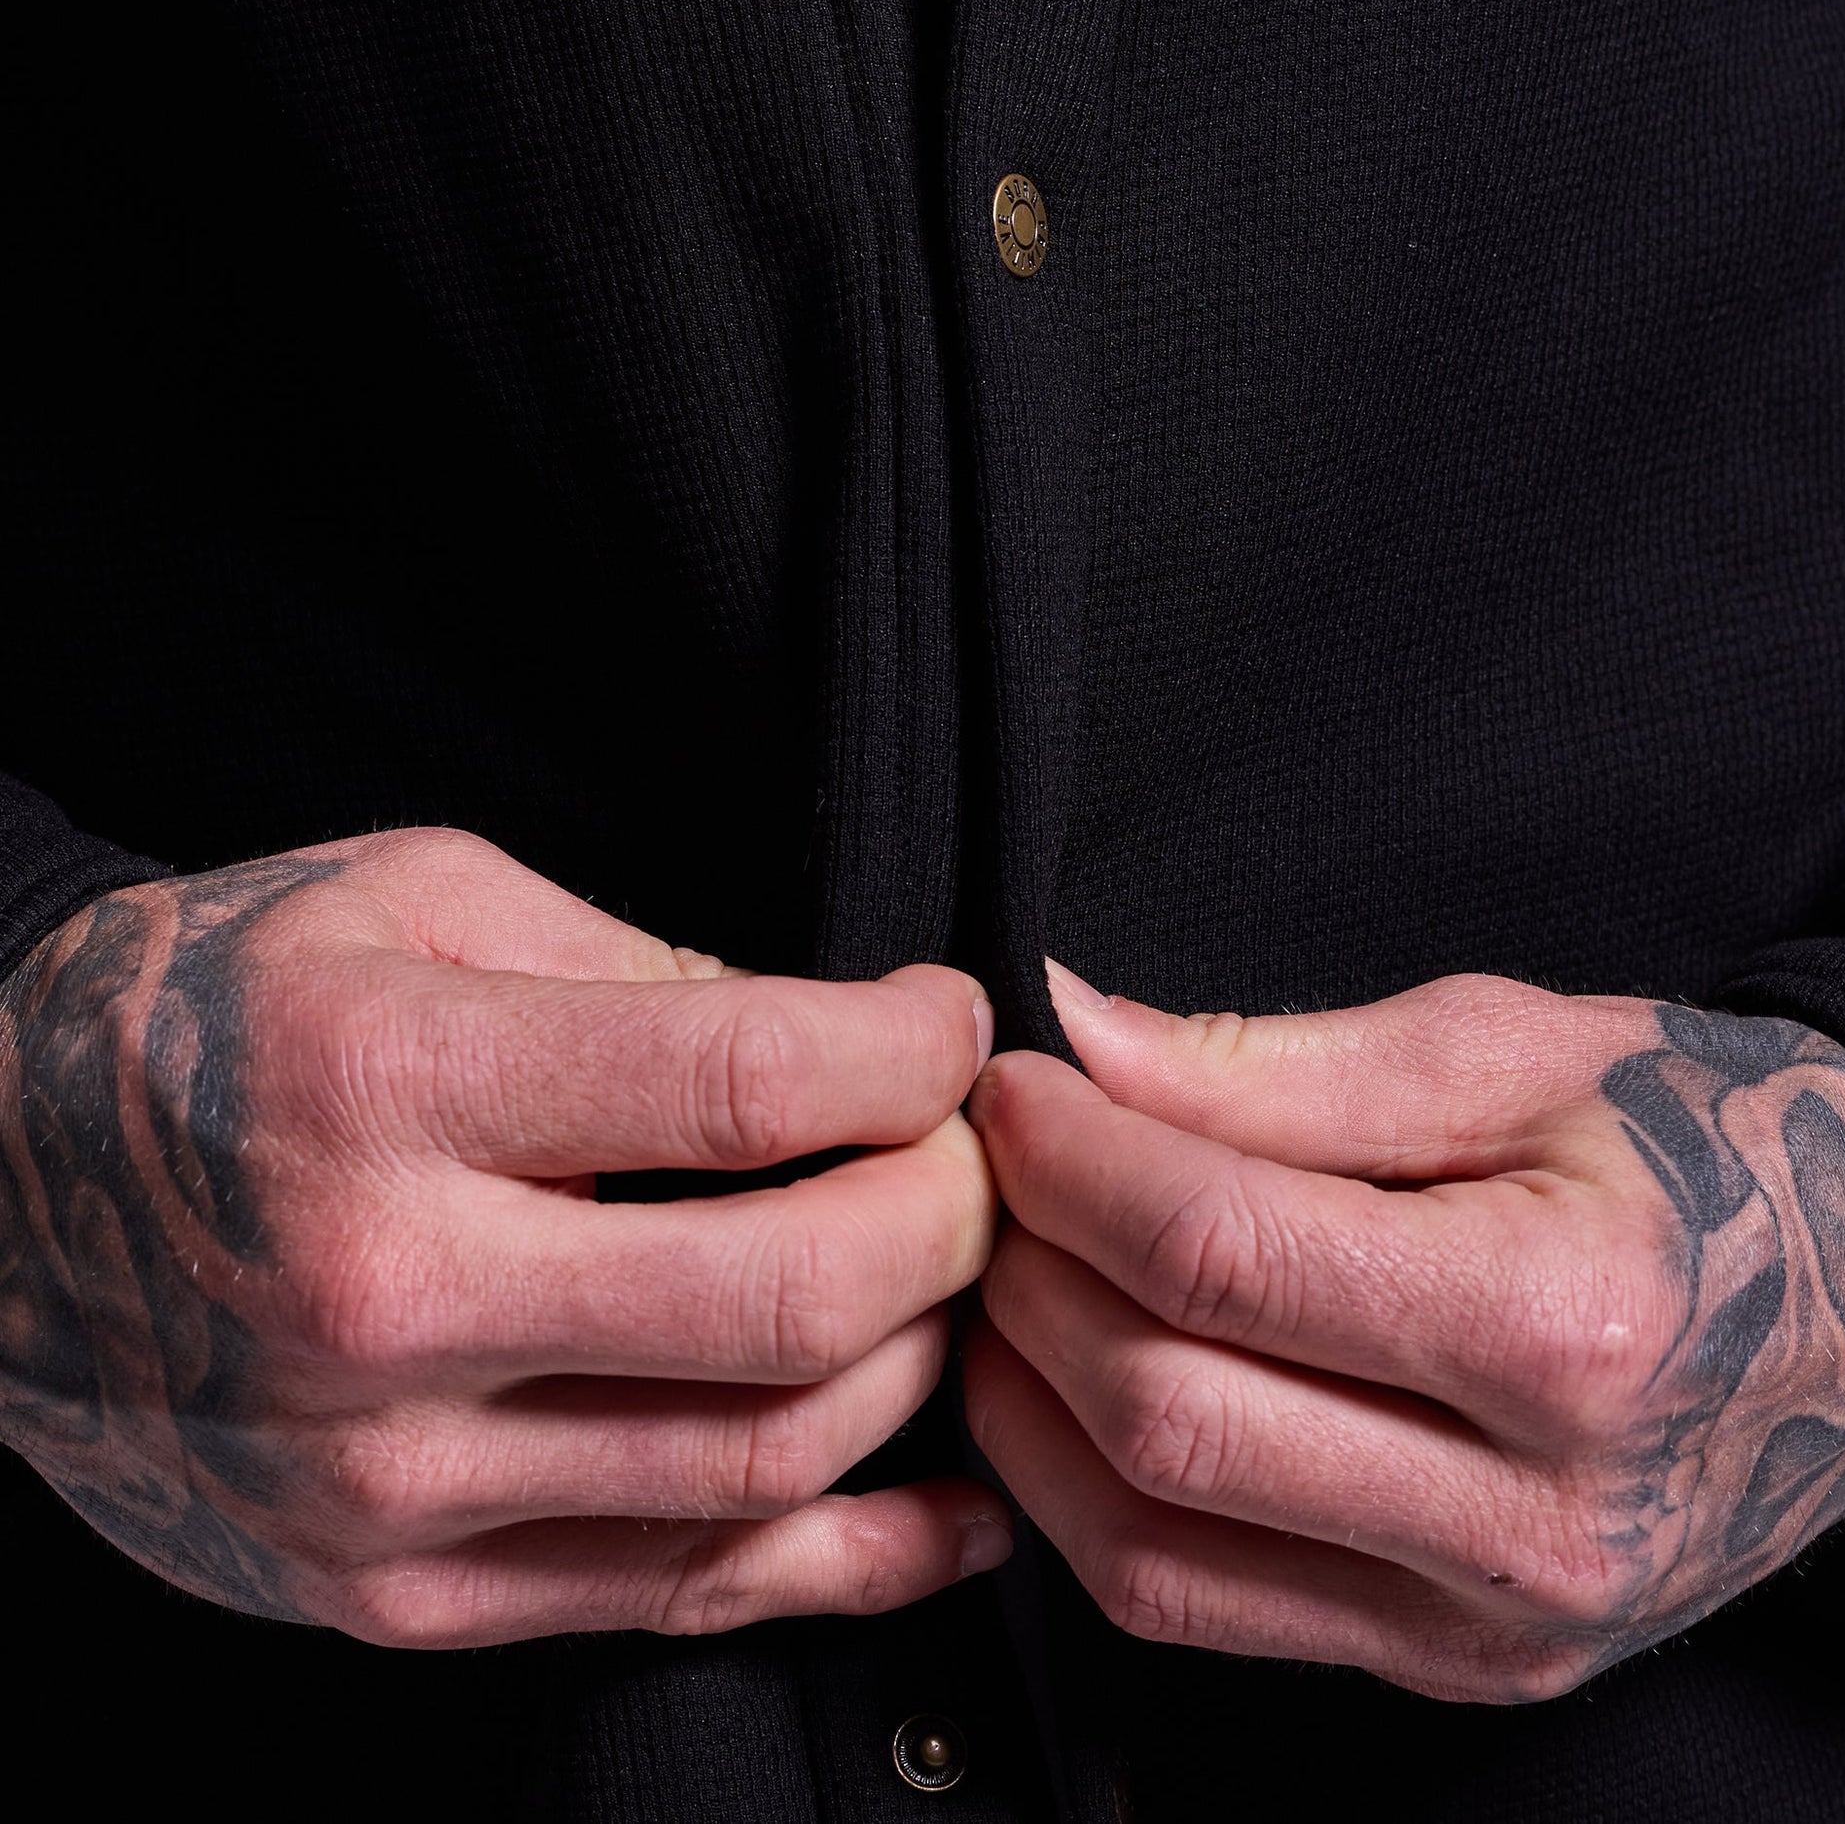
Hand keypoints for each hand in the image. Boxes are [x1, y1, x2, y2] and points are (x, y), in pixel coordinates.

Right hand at [0, 828, 1007, 1643]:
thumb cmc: (219, 1009)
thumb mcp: (419, 901)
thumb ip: (642, 968)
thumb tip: (841, 1047)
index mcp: (389, 1087)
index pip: (744, 1085)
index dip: (909, 1049)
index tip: (953, 1022)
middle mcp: (388, 1303)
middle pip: (790, 1296)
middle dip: (950, 1215)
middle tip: (973, 1154)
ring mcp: (390, 1481)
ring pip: (767, 1459)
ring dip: (920, 1363)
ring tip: (946, 1277)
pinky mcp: (401, 1589)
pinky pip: (685, 1595)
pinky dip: (857, 1556)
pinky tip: (956, 1504)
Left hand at [966, 965, 1844, 1700]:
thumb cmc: (1694, 1146)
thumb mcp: (1506, 1052)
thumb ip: (1274, 1064)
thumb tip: (1081, 1040)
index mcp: (1561, 1327)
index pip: (1221, 1257)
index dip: (1070, 1163)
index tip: (1010, 1092)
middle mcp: (1530, 1514)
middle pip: (1166, 1412)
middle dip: (1027, 1273)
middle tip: (996, 1175)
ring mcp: (1489, 1619)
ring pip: (1148, 1544)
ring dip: (1026, 1401)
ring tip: (1016, 1273)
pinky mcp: (1451, 1662)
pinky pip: (1198, 1608)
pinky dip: (1090, 1496)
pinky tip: (1071, 1386)